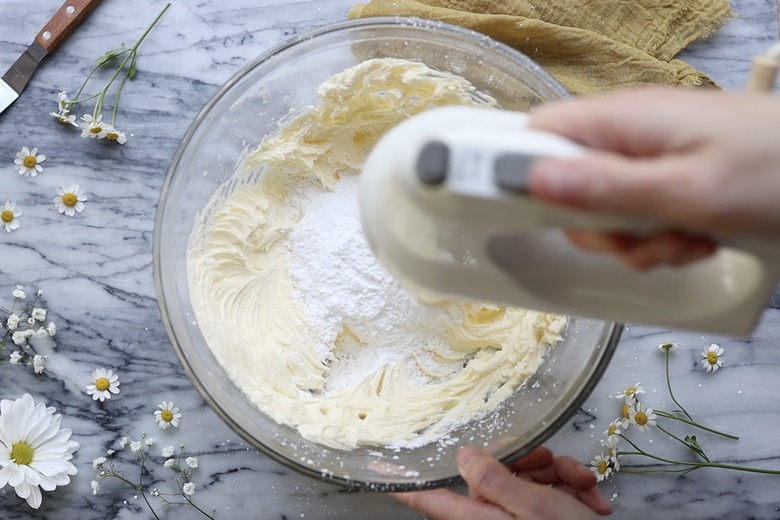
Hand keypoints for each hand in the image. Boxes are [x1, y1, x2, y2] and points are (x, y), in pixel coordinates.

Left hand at [392, 446, 611, 518]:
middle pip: (493, 473)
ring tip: (583, 488)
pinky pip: (546, 493)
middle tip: (558, 466)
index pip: (428, 497)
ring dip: (560, 476)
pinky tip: (590, 499)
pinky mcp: (538, 519)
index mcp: (478, 518)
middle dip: (532, 462)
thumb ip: (497, 481)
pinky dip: (570, 490)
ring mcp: (516, 518)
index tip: (375, 464)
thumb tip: (463, 456)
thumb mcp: (536, 509)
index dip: (401, 481)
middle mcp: (492, 517)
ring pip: (526, 477)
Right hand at [527, 87, 779, 268]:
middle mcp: (633, 133)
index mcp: (625, 120)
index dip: (520, 171)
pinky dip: (661, 238)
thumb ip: (606, 187)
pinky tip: (695, 239)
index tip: (526, 211)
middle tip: (634, 236)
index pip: (538, 132)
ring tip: (680, 239)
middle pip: (569, 183)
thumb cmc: (778, 172)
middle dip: (598, 225)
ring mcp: (655, 155)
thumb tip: (534, 179)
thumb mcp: (688, 192)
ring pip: (606, 208)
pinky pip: (640, 214)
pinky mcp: (675, 176)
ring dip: (635, 239)